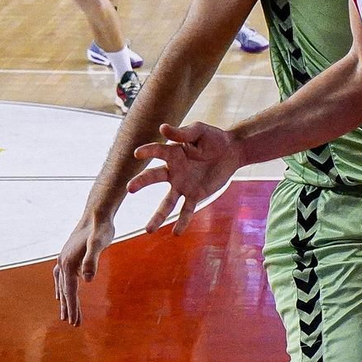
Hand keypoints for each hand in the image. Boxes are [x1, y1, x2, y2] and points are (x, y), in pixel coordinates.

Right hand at [55, 211, 114, 326]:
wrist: (96, 215)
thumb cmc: (100, 230)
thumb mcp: (98, 243)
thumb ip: (92, 260)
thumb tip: (87, 280)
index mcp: (68, 263)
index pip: (70, 291)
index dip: (73, 307)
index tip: (75, 322)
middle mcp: (62, 262)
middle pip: (64, 290)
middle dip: (68, 307)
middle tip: (72, 324)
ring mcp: (63, 258)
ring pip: (61, 284)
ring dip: (63, 299)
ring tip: (64, 314)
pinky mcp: (67, 255)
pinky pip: (61, 276)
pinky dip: (60, 286)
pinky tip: (61, 291)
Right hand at [126, 122, 243, 235]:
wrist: (232, 152)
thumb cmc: (214, 138)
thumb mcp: (200, 131)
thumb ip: (182, 133)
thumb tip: (162, 128)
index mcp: (173, 153)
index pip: (157, 152)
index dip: (147, 151)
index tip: (137, 153)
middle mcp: (173, 171)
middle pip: (154, 177)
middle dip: (141, 182)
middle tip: (129, 188)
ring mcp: (183, 185)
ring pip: (167, 202)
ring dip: (158, 216)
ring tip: (148, 230)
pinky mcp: (195, 195)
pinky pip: (187, 210)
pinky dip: (182, 221)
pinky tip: (176, 233)